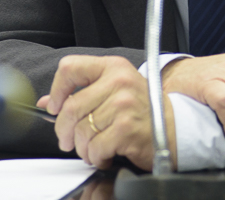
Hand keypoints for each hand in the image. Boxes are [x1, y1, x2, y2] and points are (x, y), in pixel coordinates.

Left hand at [38, 55, 176, 170]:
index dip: (57, 90)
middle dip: (64, 130)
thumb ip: (82, 92)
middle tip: (68, 140)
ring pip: (81, 131)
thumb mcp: (116, 90)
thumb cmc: (144, 110)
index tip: (56, 107)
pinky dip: (96, 156)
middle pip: (71, 107)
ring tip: (94, 147)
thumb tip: (48, 102)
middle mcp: (119, 81)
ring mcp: (123, 105)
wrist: (176, 128)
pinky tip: (105, 153)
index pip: (70, 67)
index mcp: (114, 67)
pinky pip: (95, 147)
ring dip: (82, 147)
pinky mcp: (126, 129)